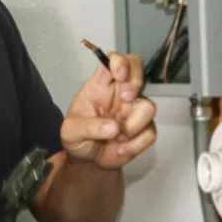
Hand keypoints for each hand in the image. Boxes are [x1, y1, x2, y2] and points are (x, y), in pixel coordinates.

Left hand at [59, 52, 156, 169]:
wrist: (87, 160)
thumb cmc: (77, 138)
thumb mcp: (71, 132)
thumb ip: (88, 127)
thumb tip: (113, 127)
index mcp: (99, 86)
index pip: (111, 60)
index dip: (119, 62)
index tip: (119, 75)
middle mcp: (118, 94)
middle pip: (137, 69)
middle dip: (135, 82)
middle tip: (125, 98)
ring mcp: (132, 111)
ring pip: (149, 106)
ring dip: (134, 124)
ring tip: (117, 137)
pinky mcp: (143, 130)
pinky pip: (150, 132)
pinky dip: (136, 144)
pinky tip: (121, 149)